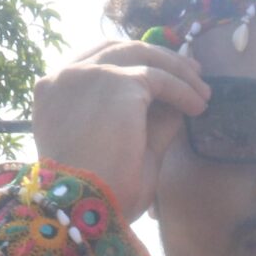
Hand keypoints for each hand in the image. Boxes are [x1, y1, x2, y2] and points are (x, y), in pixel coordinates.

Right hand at [30, 38, 211, 221]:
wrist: (84, 206)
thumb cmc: (98, 191)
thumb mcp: (124, 150)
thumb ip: (146, 122)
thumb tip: (174, 105)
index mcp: (54, 93)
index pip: (97, 62)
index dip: (132, 64)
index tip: (161, 75)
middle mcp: (65, 76)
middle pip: (120, 49)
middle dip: (159, 58)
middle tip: (190, 72)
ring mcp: (88, 74)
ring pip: (141, 55)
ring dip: (176, 70)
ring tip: (202, 92)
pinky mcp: (116, 81)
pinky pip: (159, 77)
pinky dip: (183, 89)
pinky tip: (199, 106)